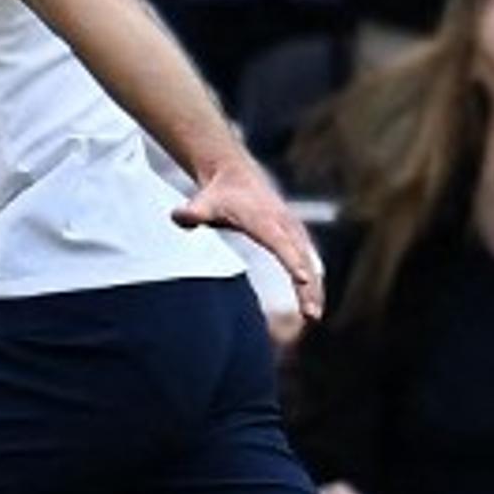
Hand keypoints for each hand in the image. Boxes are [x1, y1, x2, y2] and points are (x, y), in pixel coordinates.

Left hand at [172, 155, 323, 320]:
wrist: (235, 175)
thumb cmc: (219, 195)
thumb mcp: (204, 203)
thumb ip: (193, 212)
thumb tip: (178, 216)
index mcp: (263, 218)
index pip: (280, 243)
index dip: (292, 261)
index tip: (303, 279)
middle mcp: (283, 223)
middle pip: (301, 258)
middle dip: (309, 286)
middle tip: (311, 315)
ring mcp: (293, 229)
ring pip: (310, 261)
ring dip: (315, 288)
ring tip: (314, 318)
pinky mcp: (297, 235)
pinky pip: (310, 260)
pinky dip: (315, 281)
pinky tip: (315, 303)